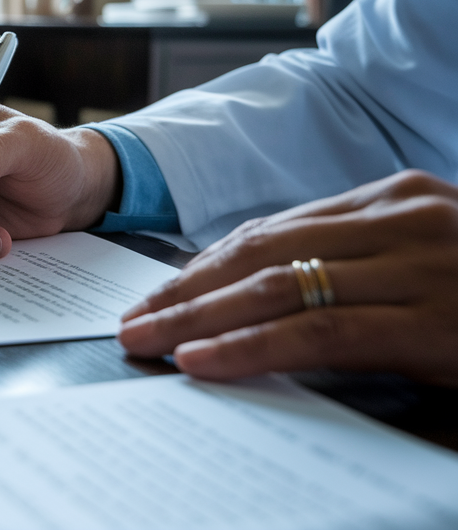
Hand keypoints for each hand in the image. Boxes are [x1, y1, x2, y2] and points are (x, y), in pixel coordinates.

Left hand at [118, 170, 457, 386]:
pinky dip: (252, 345)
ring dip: (199, 317)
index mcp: (392, 198)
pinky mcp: (431, 322)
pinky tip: (204, 359)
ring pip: (278, 287)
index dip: (206, 265)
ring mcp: (416, 266)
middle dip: (186, 290)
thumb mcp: (431, 258)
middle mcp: (399, 219)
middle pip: (262, 253)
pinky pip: (321, 332)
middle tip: (132, 320)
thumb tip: (267, 297)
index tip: (159, 294)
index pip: (274, 230)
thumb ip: (360, 263)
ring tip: (146, 340)